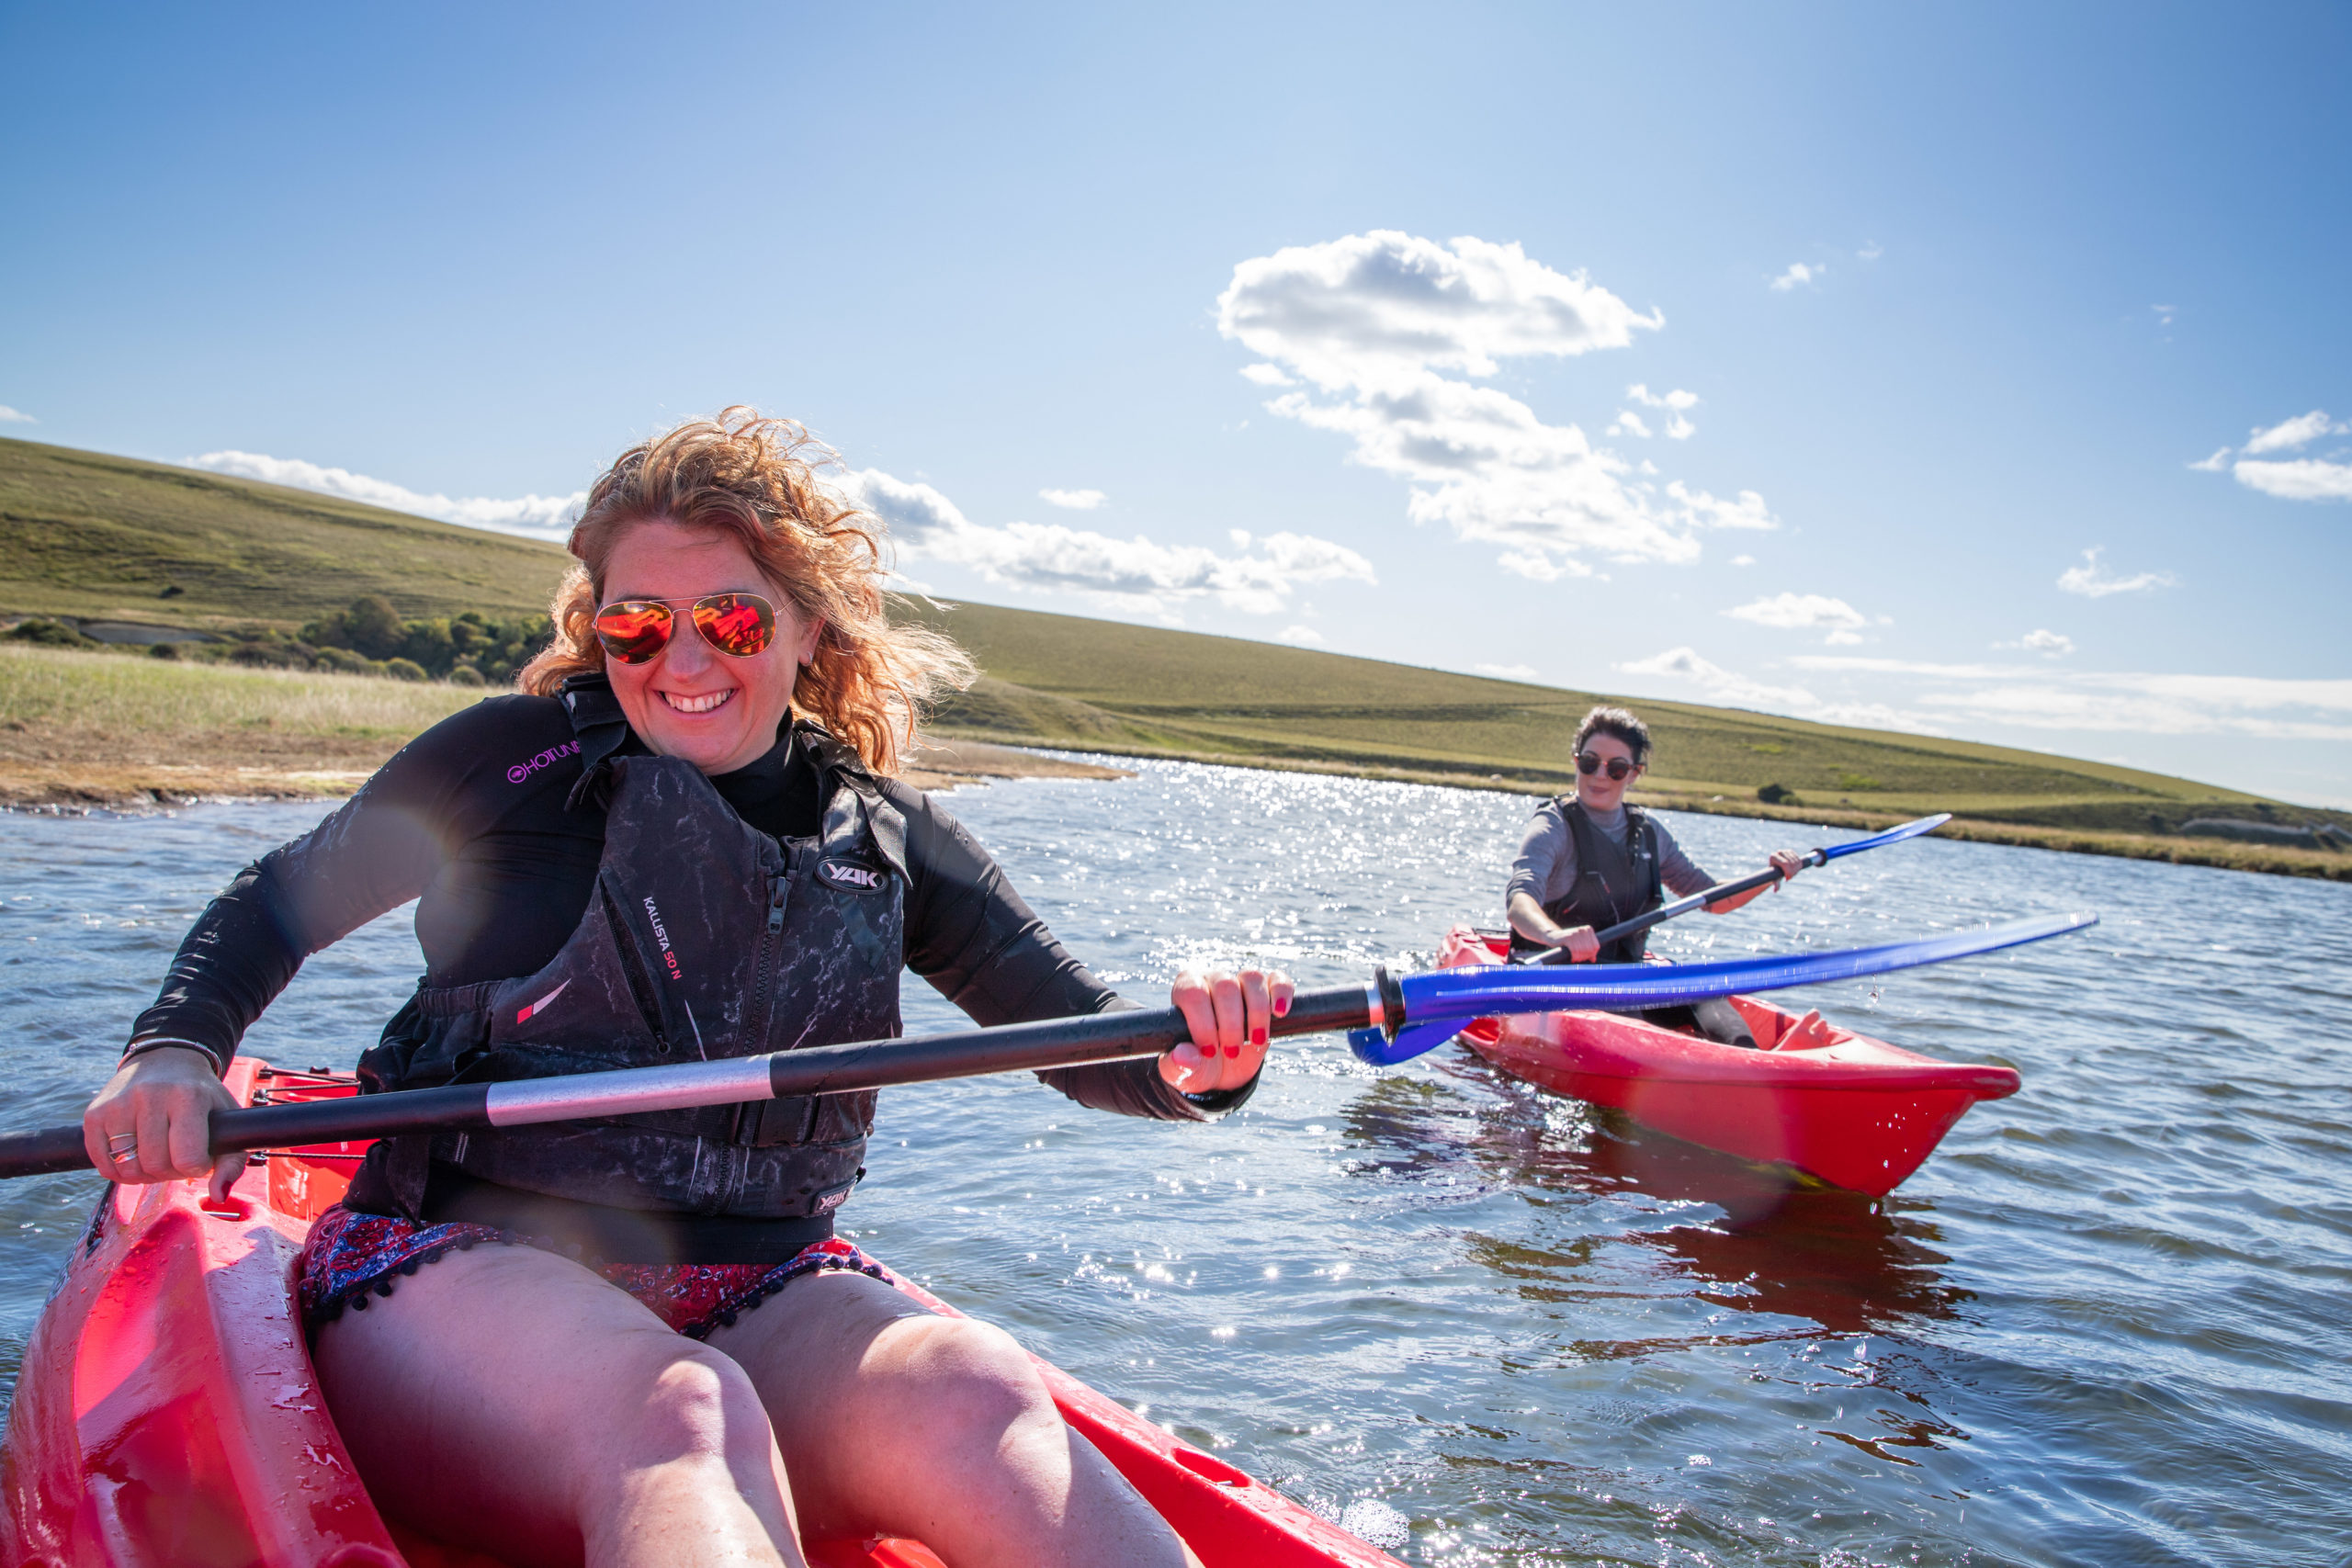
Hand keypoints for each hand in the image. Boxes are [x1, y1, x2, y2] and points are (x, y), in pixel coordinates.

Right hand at [83, 1047, 243, 1202]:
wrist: (166, 1060)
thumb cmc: (201, 1097)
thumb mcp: (226, 1120)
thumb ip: (231, 1162)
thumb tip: (218, 1196)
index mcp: (188, 1096)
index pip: (188, 1158)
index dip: (195, 1168)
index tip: (198, 1157)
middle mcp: (150, 1096)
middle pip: (156, 1165)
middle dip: (170, 1172)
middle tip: (176, 1158)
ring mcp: (118, 1103)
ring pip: (127, 1168)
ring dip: (144, 1175)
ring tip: (157, 1158)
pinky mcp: (94, 1113)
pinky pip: (102, 1163)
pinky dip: (118, 1171)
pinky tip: (134, 1157)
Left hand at [1162, 967, 1292, 1093]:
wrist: (1223, 1071)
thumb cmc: (1198, 1066)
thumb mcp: (1183, 1073)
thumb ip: (1178, 1066)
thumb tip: (1183, 1055)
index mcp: (1186, 992)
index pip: (1193, 993)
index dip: (1203, 1022)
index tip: (1208, 1051)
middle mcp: (1212, 980)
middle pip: (1225, 985)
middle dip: (1231, 1024)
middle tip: (1231, 1052)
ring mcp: (1241, 982)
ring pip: (1252, 979)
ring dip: (1257, 1013)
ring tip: (1255, 1040)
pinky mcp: (1268, 990)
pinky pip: (1279, 980)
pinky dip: (1282, 993)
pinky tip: (1280, 1013)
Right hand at [1553, 925, 1599, 962]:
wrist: (1553, 936)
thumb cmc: (1568, 941)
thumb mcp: (1579, 943)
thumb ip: (1588, 950)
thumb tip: (1594, 960)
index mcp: (1588, 929)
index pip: (1596, 946)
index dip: (1592, 954)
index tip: (1586, 957)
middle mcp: (1583, 930)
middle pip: (1590, 949)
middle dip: (1585, 957)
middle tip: (1579, 959)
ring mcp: (1575, 933)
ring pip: (1582, 951)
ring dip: (1579, 958)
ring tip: (1575, 959)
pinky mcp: (1568, 937)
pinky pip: (1575, 951)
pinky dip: (1574, 957)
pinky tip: (1572, 958)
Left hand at [1768, 850, 1805, 881]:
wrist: (1776, 870)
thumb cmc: (1774, 875)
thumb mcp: (1774, 880)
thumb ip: (1775, 884)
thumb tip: (1775, 890)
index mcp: (1773, 857)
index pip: (1785, 863)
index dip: (1789, 872)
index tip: (1787, 879)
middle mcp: (1779, 852)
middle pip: (1791, 863)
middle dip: (1792, 872)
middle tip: (1789, 877)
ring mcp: (1785, 851)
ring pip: (1796, 862)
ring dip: (1795, 871)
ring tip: (1791, 874)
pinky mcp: (1791, 852)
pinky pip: (1799, 861)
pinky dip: (1798, 867)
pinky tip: (1794, 870)